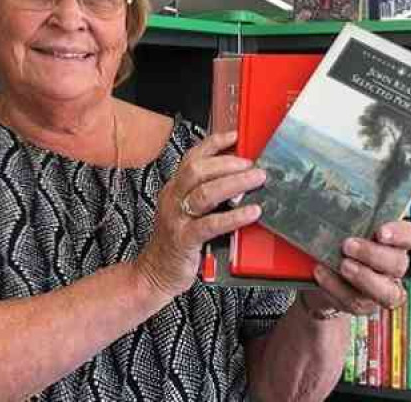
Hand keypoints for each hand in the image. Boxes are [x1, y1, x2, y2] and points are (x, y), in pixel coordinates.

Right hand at [134, 131, 266, 297]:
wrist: (154, 274)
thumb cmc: (176, 244)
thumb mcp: (186, 213)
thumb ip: (206, 196)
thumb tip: (238, 180)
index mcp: (174, 189)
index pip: (192, 158)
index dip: (214, 144)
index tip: (235, 137)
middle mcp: (173, 199)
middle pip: (197, 170)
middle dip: (228, 163)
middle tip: (251, 164)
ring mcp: (177, 219)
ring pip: (205, 193)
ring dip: (235, 183)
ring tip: (256, 180)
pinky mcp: (185, 240)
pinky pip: (211, 224)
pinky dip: (234, 216)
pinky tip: (251, 212)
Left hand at [305, 220, 410, 315]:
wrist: (319, 274)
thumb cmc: (334, 242)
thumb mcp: (340, 224)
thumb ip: (343, 215)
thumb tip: (326, 195)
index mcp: (392, 242)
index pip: (410, 235)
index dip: (400, 234)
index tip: (381, 232)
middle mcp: (392, 266)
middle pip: (398, 264)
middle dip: (374, 255)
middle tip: (348, 245)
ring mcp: (381, 289)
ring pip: (386, 292)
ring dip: (363, 278)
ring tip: (342, 265)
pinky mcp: (363, 305)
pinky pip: (355, 302)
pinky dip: (336, 287)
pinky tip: (321, 273)